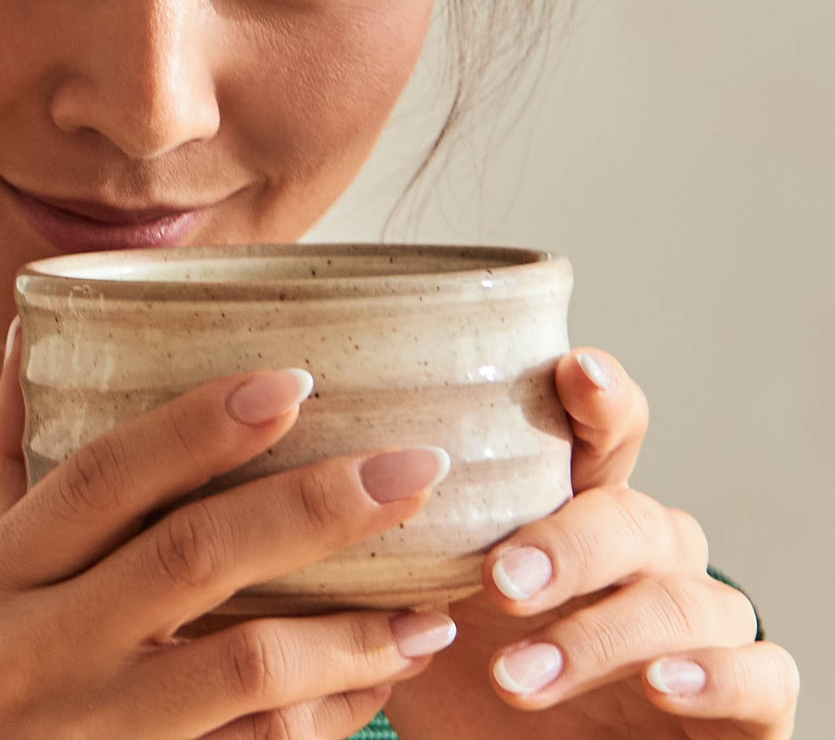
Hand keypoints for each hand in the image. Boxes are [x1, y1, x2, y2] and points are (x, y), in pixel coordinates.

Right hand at [0, 321, 455, 738]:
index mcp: (2, 570)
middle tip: (413, 468)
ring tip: (431, 603)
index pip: (101, 475)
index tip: (295, 382)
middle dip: (311, 505)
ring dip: (352, 630)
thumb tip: (36, 323)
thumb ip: (11, 453)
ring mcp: (90, 727)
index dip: (196, 425)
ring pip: (244, 665)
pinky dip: (339, 708)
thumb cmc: (0, 670)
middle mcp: (34, 646)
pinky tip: (392, 671)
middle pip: (188, 556)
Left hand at [385, 349, 799, 739]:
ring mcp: (703, 627)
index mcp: (575, 516)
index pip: (603, 436)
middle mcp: (650, 558)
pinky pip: (763, 672)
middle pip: (631, 517)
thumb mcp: (414, 616)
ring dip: (600, 634)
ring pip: (684, 599)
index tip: (571, 369)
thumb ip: (388, 554)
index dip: (599, 398)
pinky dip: (714, 676)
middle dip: (565, 544)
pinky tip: (658, 683)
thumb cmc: (466, 685)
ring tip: (520, 674)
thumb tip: (308, 496)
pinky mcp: (752, 702)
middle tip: (498, 580)